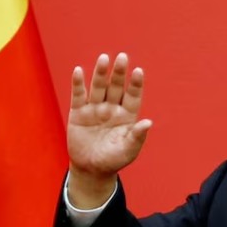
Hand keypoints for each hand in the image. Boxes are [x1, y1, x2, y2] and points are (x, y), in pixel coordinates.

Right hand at [67, 53, 151, 207]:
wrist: (91, 169)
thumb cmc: (113, 160)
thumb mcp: (128, 151)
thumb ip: (137, 137)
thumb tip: (148, 123)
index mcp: (127, 116)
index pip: (133, 96)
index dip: (135, 84)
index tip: (138, 71)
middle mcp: (112, 108)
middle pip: (116, 87)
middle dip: (119, 73)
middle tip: (123, 57)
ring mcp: (95, 108)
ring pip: (98, 87)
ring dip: (101, 73)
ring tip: (104, 58)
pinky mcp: (78, 112)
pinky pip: (79, 95)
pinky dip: (78, 83)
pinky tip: (79, 70)